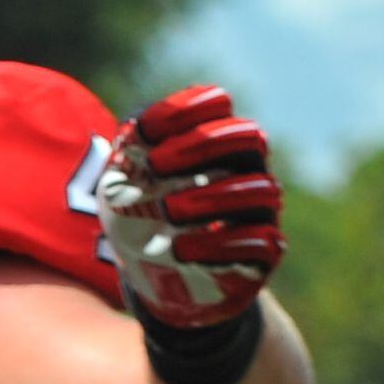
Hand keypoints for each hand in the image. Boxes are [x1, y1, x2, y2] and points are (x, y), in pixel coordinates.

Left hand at [93, 88, 284, 330]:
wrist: (157, 279)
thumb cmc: (140, 218)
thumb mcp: (122, 184)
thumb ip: (127, 156)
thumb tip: (136, 132)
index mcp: (212, 142)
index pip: (217, 105)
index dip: (185, 109)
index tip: (143, 131)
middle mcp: (245, 169)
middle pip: (249, 137)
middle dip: (202, 145)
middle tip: (155, 165)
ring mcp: (258, 211)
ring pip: (261, 190)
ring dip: (211, 197)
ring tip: (169, 211)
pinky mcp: (261, 254)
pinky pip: (261, 241)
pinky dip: (220, 244)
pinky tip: (180, 249)